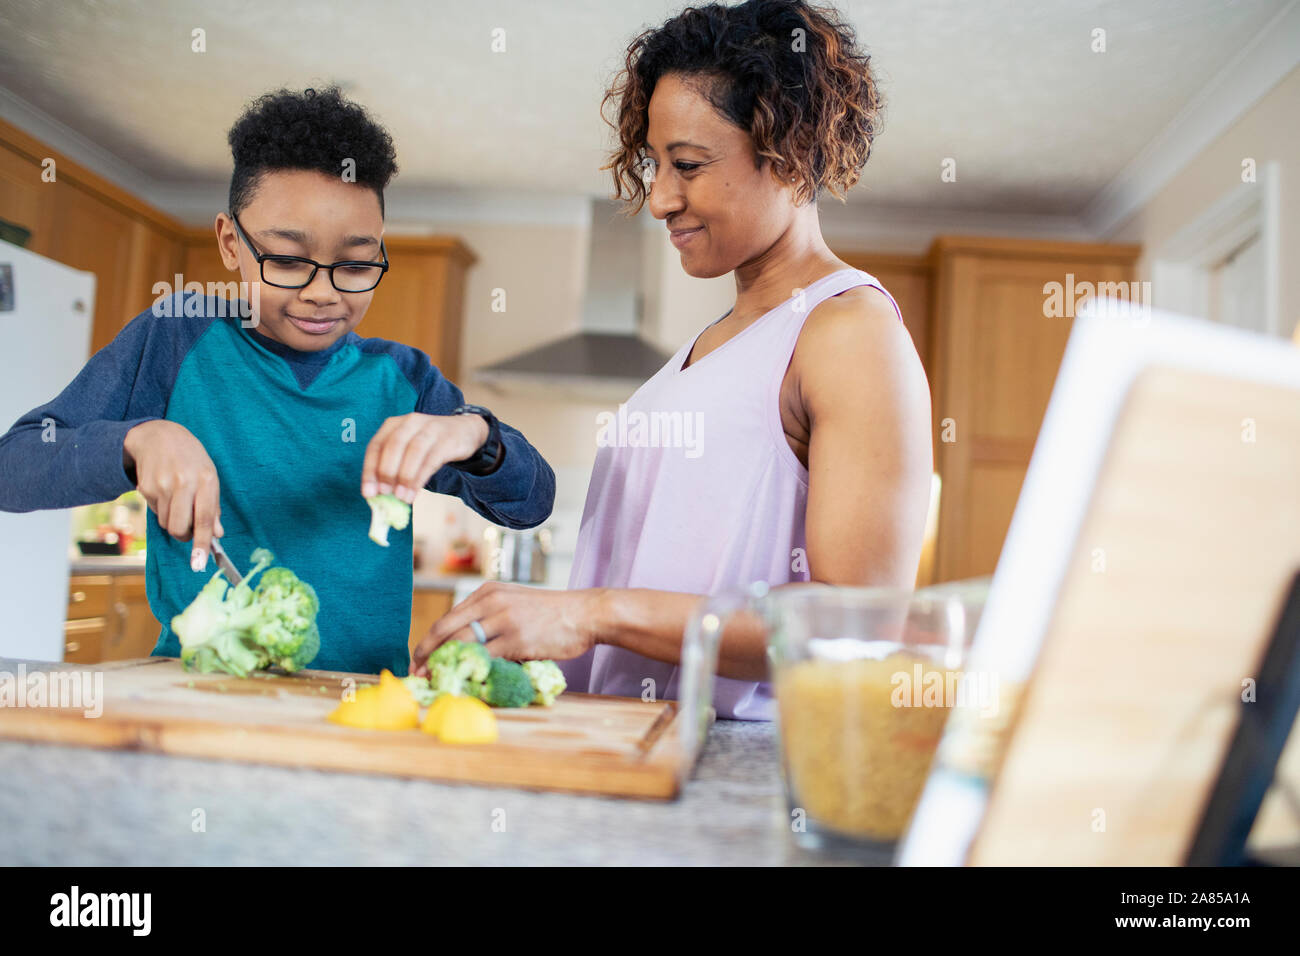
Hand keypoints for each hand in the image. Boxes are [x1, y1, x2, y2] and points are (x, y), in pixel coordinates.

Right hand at [123, 419, 223, 570]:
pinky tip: (165, 491)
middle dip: (184, 536)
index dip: (202, 544)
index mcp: (205, 480)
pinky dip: (162, 509)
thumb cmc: (191, 459)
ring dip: (174, 521)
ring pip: (167, 523)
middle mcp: (183, 483)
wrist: (158, 436)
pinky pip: (155, 512)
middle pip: (180, 527)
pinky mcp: (145, 487)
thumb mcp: (209, 476)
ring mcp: (161, 485)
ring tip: (178, 501)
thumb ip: (213, 507)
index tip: (199, 565)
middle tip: (189, 528)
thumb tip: (217, 534)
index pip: (204, 518)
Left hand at [360, 412, 488, 502]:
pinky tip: (414, 492)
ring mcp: (430, 428)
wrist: (464, 431)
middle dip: (386, 472)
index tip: (367, 493)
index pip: (376, 446)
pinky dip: (420, 477)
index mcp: (394, 424)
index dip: (369, 470)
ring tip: (401, 497)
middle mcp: (410, 422)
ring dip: (404, 477)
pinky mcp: (447, 439)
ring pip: (413, 451)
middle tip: (384, 493)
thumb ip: (394, 468)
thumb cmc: (429, 445)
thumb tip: (380, 496)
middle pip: (394, 445)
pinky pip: (431, 459)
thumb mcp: (408, 450)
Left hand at [411, 582, 599, 674]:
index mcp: (487, 592)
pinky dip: (473, 672)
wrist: (584, 613)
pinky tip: (465, 683)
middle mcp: (492, 602)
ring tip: (436, 682)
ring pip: (462, 645)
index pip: (447, 618)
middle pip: (446, 630)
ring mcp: (504, 620)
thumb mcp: (514, 603)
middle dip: (427, 655)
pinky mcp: (517, 639)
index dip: (428, 642)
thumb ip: (489, 617)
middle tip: (417, 675)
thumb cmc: (551, 613)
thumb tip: (464, 646)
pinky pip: (486, 659)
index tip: (419, 660)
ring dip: (445, 666)